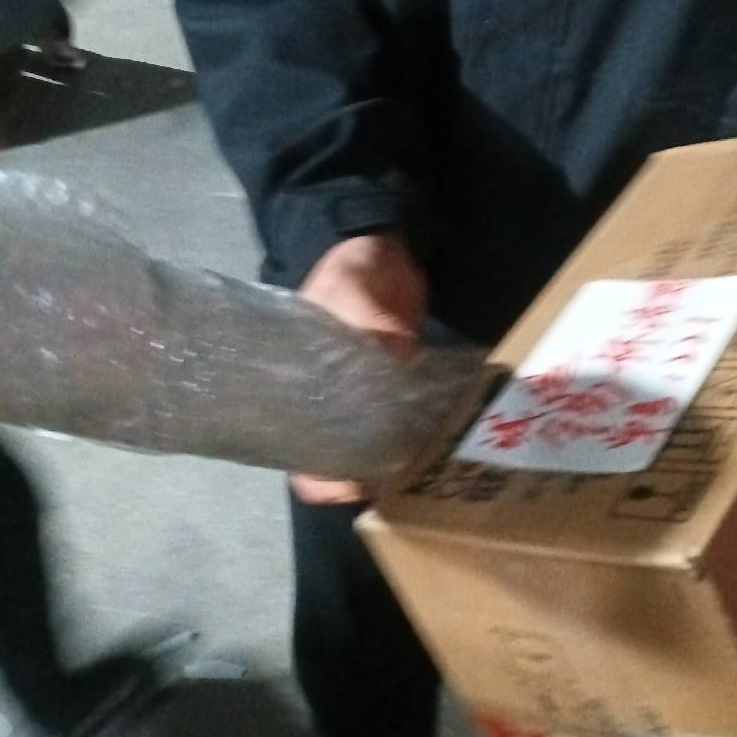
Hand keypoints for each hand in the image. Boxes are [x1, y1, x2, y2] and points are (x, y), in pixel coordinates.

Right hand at [291, 232, 426, 504]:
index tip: (350, 486)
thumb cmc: (352, 269)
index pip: (294, 452)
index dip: (318, 478)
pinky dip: (420, 435)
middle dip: (363, 478)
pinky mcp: (399, 388)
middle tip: (399, 483)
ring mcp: (366, 397)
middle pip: (337, 461)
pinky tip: (442, 441)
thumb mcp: (351, 285)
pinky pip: (404, 424)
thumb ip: (367, 316)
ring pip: (373, 448)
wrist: (388, 249)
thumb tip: (397, 352)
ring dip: (395, 461)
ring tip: (424, 470)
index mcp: (299, 386)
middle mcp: (330, 402)